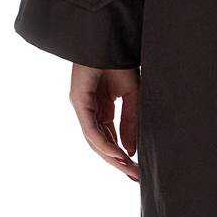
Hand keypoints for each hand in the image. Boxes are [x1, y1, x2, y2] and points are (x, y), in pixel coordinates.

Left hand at [69, 64, 140, 180]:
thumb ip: (131, 122)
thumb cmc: (119, 62)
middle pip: (102, 145)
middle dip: (118, 162)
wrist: (109, 39)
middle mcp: (90, 112)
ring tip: (128, 170)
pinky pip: (91, 129)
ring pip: (95, 141)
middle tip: (135, 177)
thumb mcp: (132, 96)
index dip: (123, 156)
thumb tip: (130, 150)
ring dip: (111, 157)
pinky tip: (117, 154)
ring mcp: (83, 108)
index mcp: (101, 110)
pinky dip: (104, 143)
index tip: (137, 171)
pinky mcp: (79, 102)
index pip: (111, 139)